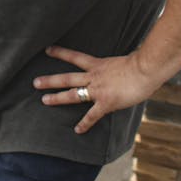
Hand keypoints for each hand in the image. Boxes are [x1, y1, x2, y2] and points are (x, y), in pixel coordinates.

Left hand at [33, 44, 162, 134]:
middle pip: (67, 77)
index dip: (60, 53)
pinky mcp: (106, 102)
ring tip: (44, 100)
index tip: (47, 50)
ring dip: (57, 97)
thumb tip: (119, 72)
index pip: (75, 57)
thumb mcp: (123, 62)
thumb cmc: (141, 65)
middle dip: (50, 80)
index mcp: (98, 64)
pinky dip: (85, 123)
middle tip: (35, 82)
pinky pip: (92, 115)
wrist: (145, 69)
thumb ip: (116, 69)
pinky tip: (77, 130)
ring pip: (73, 93)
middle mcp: (94, 76)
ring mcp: (98, 89)